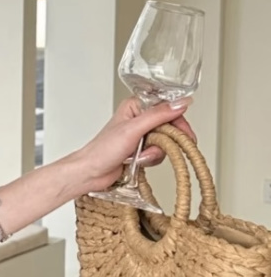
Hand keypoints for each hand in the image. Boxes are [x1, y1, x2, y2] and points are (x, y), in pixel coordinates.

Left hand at [74, 96, 197, 195]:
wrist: (91, 172)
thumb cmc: (102, 150)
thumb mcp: (132, 129)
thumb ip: (157, 115)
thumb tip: (180, 103)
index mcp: (135, 106)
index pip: (167, 107)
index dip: (178, 120)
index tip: (185, 134)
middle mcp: (139, 118)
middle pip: (169, 125)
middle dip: (166, 141)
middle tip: (162, 148)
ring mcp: (141, 135)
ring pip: (166, 141)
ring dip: (156, 152)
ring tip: (141, 156)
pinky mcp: (141, 149)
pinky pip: (159, 153)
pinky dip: (151, 159)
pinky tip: (139, 161)